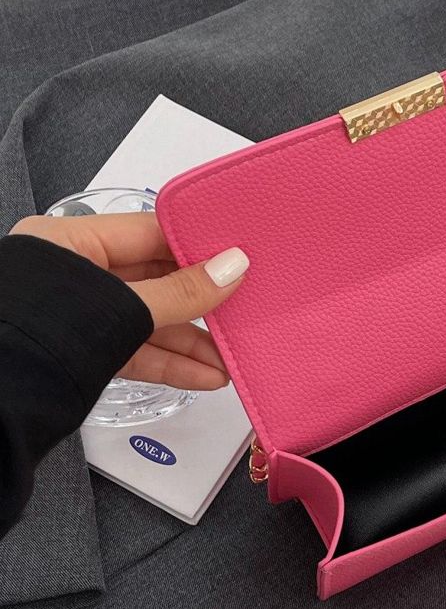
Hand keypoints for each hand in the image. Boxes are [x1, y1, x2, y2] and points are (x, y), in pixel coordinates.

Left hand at [10, 213, 247, 390]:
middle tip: (241, 309)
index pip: (149, 233)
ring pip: (146, 321)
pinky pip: (134, 351)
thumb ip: (181, 292)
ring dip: (190, 343)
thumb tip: (232, 267)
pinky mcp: (82, 354)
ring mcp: (76, 317)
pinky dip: (169, 363)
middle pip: (152, 280)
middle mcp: (72, 274)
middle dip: (200, 303)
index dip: (196, 245)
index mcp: (70, 241)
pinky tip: (204, 375)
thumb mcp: (123, 307)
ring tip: (229, 357)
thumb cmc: (41, 338)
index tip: (237, 256)